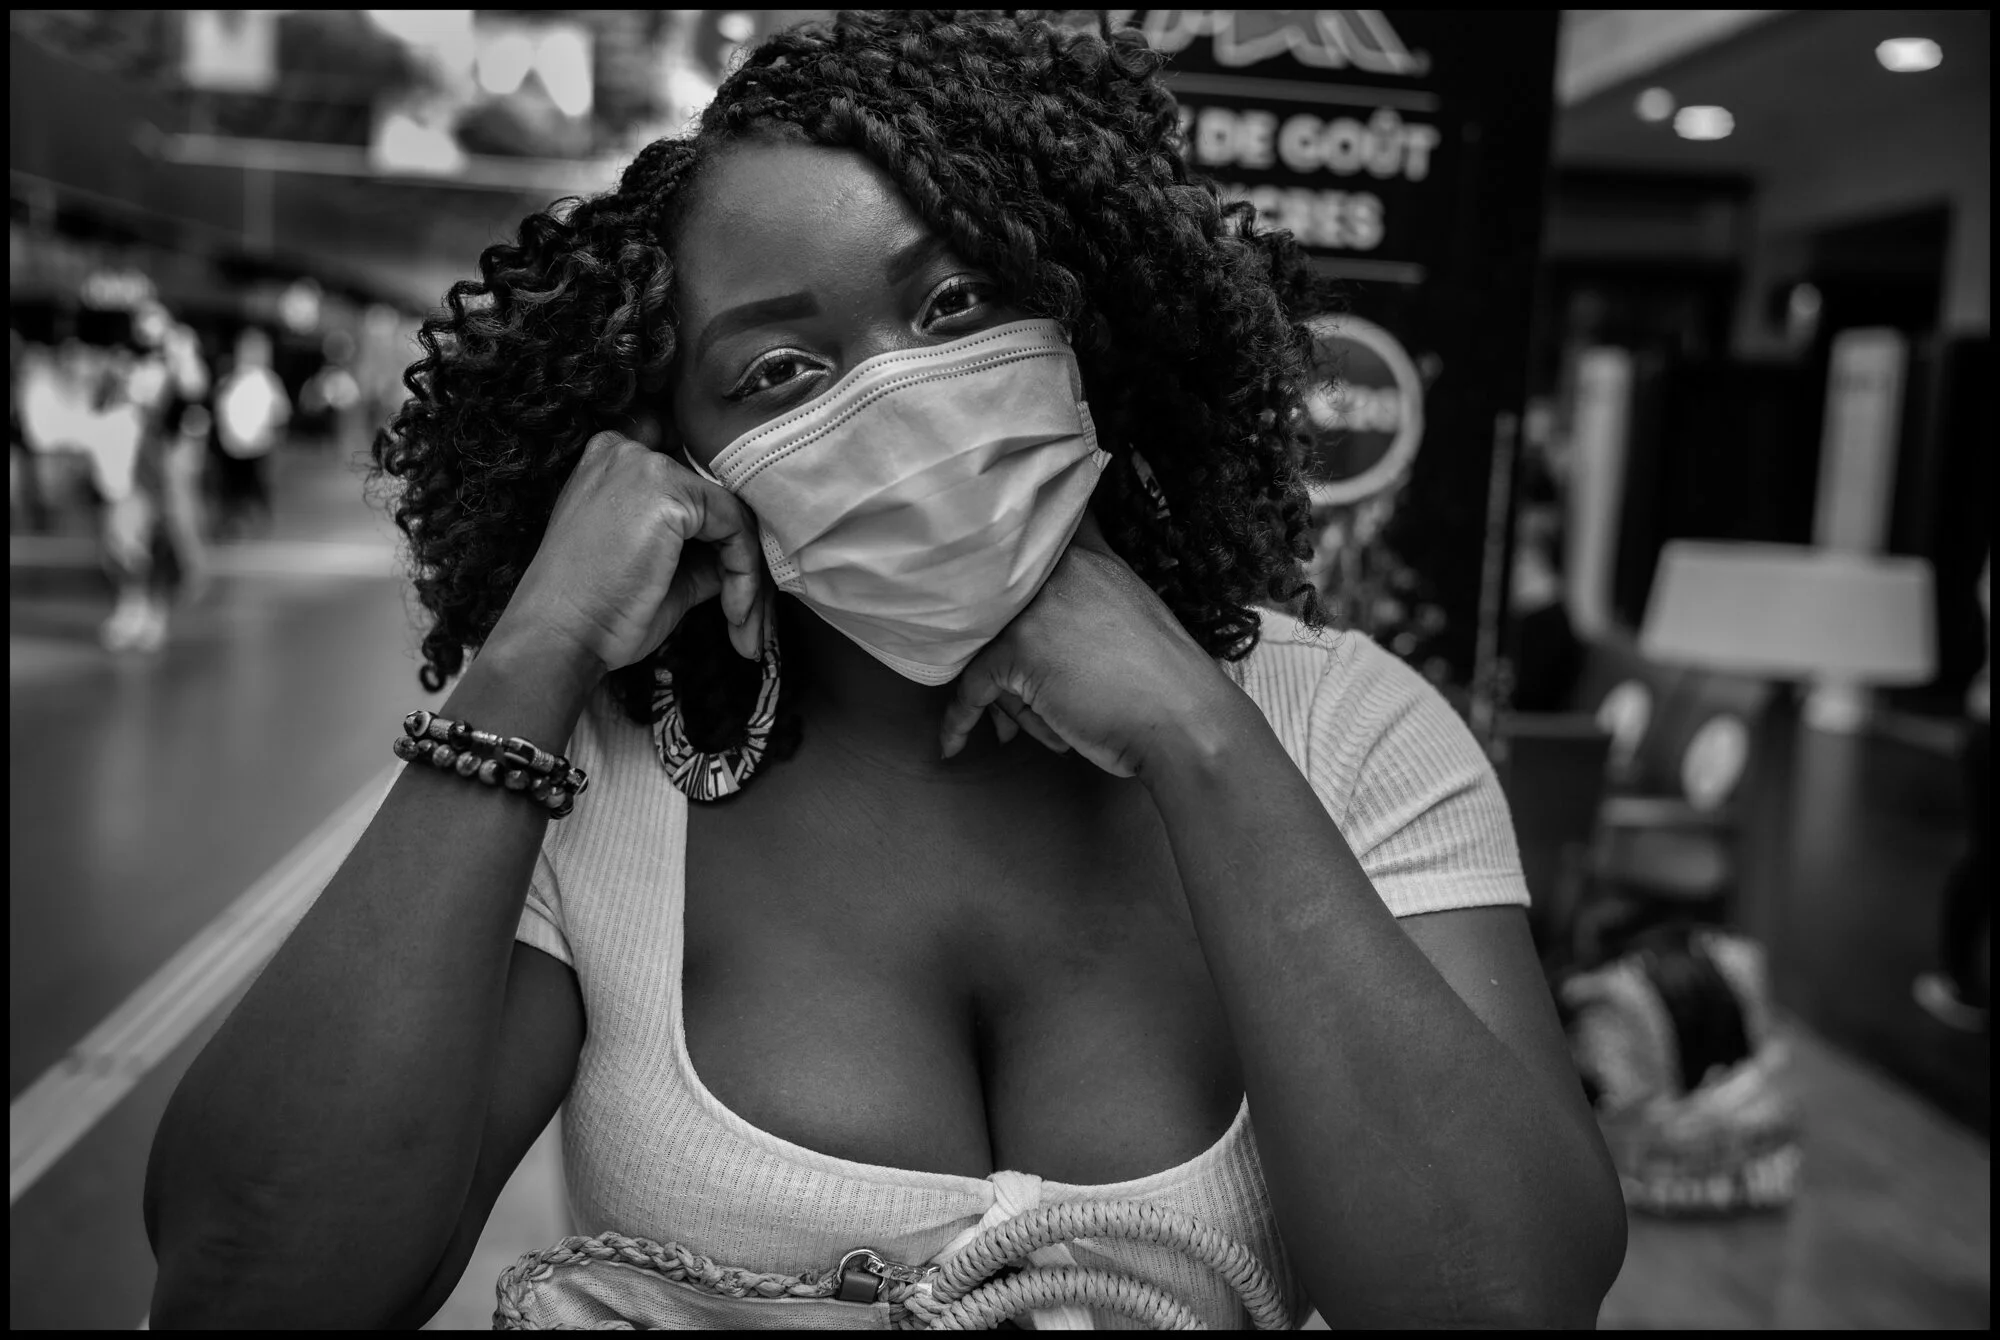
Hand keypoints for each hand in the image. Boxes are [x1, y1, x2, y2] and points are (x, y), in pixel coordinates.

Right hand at [496, 430, 768, 675]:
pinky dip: (744, 573)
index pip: (690, 476)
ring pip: (731, 512)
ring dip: (746, 572)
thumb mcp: (655, 567)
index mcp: (612, 460)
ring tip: (741, 621)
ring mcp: (647, 466)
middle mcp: (627, 450)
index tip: (732, 570)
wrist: (559, 636)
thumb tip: (740, 553)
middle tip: (745, 609)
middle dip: (738, 553)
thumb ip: (697, 548)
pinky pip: (735, 525)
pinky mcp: (669, 491)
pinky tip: (733, 611)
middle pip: (714, 493)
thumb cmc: (596, 610)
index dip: (718, 522)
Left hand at [939, 514, 1243, 778]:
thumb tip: (1026, 622)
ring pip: (988, 651)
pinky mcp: (1018, 650)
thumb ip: (1084, 592)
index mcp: (1088, 551)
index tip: (977, 572)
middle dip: (1010, 660)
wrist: (1185, 723)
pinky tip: (951, 744)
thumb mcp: (1129, 607)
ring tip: (1054, 723)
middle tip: (1044, 695)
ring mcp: (1036, 607)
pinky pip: (972, 686)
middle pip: (999, 612)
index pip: (1026, 540)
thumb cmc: (1162, 683)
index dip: (999, 565)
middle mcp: (1058, 567)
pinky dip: (960, 720)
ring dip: (1012, 697)